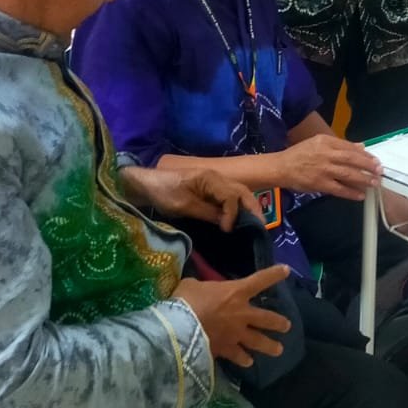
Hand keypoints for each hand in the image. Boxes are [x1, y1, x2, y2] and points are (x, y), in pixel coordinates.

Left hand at [121, 166, 258, 230]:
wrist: (147, 183)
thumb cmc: (163, 192)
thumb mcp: (184, 205)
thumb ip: (207, 213)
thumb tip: (227, 223)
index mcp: (210, 179)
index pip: (232, 196)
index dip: (233, 214)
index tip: (227, 230)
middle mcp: (216, 178)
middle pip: (242, 191)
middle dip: (253, 208)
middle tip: (260, 226)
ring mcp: (214, 182)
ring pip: (238, 192)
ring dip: (248, 206)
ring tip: (255, 223)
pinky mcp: (209, 188)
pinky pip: (229, 195)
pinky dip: (238, 206)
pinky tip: (239, 218)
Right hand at [174, 266, 292, 366]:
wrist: (179, 328)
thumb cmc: (186, 300)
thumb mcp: (191, 285)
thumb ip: (200, 287)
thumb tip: (196, 290)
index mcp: (235, 292)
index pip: (259, 280)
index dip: (274, 274)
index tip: (286, 270)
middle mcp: (242, 314)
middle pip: (267, 318)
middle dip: (279, 323)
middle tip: (287, 326)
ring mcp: (236, 334)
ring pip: (259, 341)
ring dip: (270, 346)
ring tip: (279, 350)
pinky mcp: (227, 350)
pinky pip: (239, 356)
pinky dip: (244, 359)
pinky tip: (248, 362)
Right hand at [280, 134, 381, 199]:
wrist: (281, 167)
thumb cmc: (299, 155)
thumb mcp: (318, 143)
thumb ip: (340, 145)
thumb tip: (360, 146)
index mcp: (326, 142)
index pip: (350, 147)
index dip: (365, 154)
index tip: (374, 160)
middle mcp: (326, 154)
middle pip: (352, 159)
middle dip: (368, 166)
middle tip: (379, 171)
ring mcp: (323, 170)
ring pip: (348, 174)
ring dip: (363, 179)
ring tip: (374, 183)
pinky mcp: (320, 184)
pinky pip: (339, 189)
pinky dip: (351, 192)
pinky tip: (360, 195)